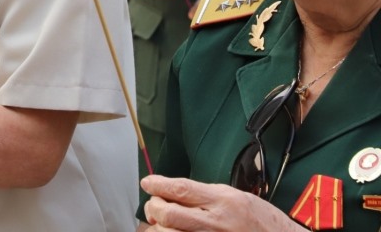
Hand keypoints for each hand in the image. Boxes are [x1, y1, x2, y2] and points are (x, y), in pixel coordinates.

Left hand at [141, 175, 300, 230]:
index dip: (158, 184)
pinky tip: (170, 231)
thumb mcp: (236, 196)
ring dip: (158, 227)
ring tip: (161, 222)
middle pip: (168, 213)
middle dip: (154, 207)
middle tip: (154, 205)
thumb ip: (206, 194)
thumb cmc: (262, 221)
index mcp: (223, 200)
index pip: (180, 189)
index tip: (147, 183)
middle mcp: (216, 222)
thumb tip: (174, 190)